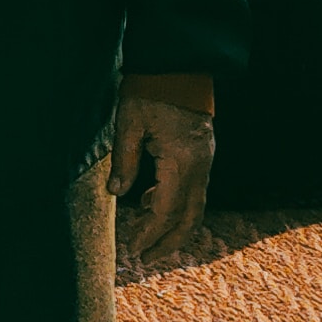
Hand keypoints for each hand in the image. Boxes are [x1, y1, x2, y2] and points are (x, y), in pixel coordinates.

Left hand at [111, 84, 215, 277]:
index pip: (166, 210)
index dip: (150, 233)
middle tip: (145, 258)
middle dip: (168, 242)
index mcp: (181, 161)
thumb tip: (117, 193)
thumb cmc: (149, 89)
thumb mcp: (128, 123)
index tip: (133, 248)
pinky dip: (175, 204)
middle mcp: (199, 166)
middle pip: (188, 218)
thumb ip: (125, 162)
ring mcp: (205, 161)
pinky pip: (193, 189)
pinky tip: (151, 203)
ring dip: (173, 226)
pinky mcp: (202, 154)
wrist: (178, 63)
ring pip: (194, 206)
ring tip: (147, 238)